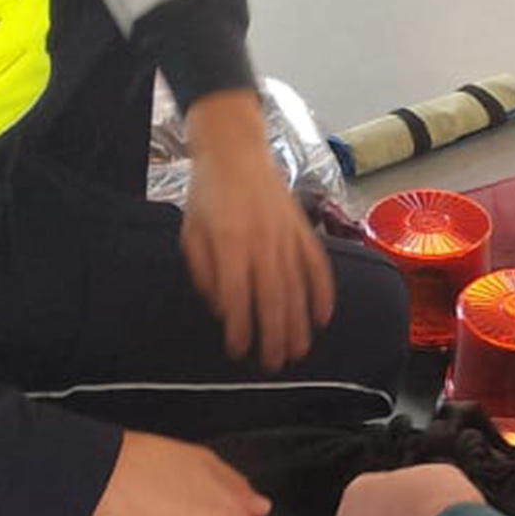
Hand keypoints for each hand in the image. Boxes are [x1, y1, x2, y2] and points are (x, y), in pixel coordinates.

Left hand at [180, 89, 334, 370]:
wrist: (235, 151)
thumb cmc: (207, 194)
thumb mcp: (191, 232)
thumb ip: (204, 271)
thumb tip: (221, 307)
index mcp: (229, 242)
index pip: (236, 295)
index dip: (239, 326)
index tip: (238, 350)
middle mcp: (262, 241)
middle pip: (271, 297)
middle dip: (273, 335)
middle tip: (273, 364)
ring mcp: (286, 235)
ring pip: (296, 287)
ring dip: (298, 323)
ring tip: (298, 352)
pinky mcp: (302, 229)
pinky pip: (317, 265)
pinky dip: (323, 292)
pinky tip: (323, 317)